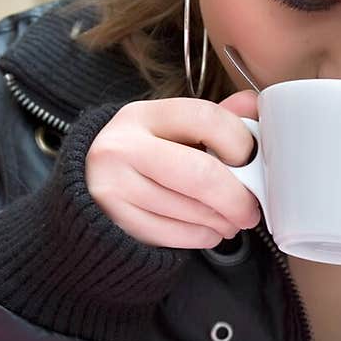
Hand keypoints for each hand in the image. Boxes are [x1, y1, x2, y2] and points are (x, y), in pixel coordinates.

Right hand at [85, 90, 261, 247]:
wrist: (86, 186)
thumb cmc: (143, 156)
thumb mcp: (170, 130)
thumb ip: (213, 120)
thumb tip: (254, 104)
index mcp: (143, 115)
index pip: (205, 117)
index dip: (240, 142)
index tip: (251, 160)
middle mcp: (123, 147)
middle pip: (201, 174)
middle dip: (237, 198)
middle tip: (250, 210)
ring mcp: (114, 186)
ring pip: (192, 210)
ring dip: (223, 221)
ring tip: (231, 220)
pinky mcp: (114, 221)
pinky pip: (176, 235)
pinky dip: (202, 236)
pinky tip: (208, 230)